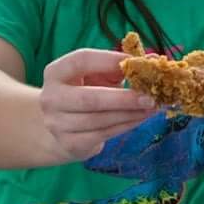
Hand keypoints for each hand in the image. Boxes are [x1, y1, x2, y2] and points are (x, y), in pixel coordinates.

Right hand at [37, 48, 153, 163]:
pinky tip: (140, 119)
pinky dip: (125, 126)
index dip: (109, 60)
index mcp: (56, 73)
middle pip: (89, 98)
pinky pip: (103, 135)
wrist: (60, 129)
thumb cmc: (85, 93)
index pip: (81, 61)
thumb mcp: (95, 76)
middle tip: (150, 97)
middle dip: (123, 98)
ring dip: (130, 114)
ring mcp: (58, 124)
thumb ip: (117, 68)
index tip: (137, 62)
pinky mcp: (70, 144)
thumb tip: (151, 61)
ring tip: (152, 108)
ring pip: (99, 120)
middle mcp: (51, 98)